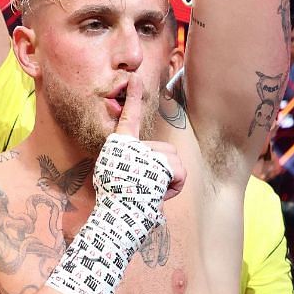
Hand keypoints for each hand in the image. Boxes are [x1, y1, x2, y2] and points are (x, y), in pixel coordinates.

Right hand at [108, 80, 186, 201]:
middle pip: (164, 151)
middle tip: (144, 187)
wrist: (115, 214)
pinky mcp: (161, 162)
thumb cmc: (114, 201)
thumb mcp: (114, 176)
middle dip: (162, 171)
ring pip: (174, 162)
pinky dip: (174, 188)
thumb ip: (129, 164)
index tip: (135, 79)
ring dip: (168, 180)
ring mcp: (148, 152)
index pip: (128, 117)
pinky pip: (179, 174)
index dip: (132, 98)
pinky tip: (158, 195)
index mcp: (120, 145)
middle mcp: (134, 145)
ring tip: (149, 191)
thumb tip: (142, 171)